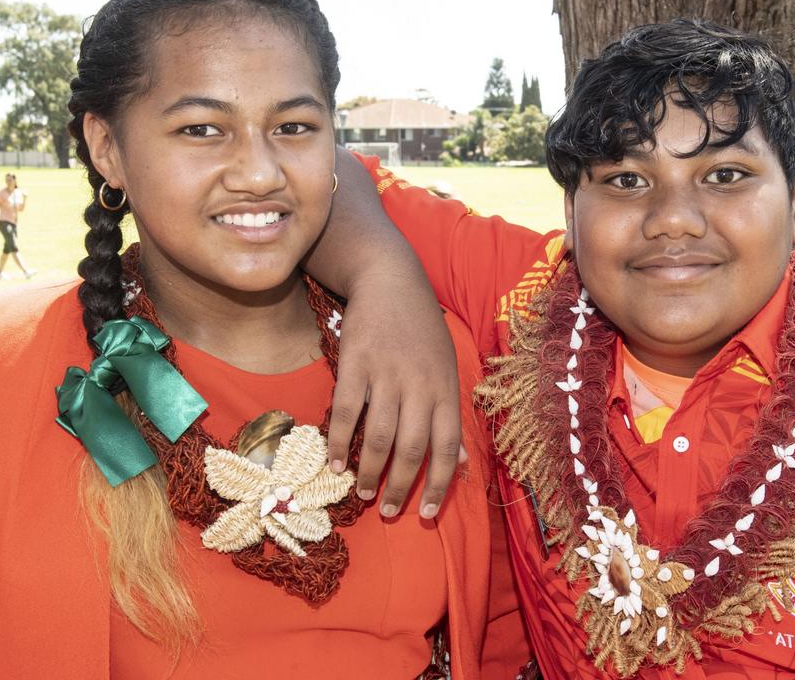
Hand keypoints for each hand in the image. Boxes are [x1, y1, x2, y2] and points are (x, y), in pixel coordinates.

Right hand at [326, 272, 466, 519]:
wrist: (391, 281)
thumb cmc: (423, 331)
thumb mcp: (447, 370)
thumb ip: (450, 417)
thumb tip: (459, 464)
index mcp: (446, 389)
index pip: (448, 447)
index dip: (438, 484)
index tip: (427, 514)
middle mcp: (421, 386)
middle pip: (413, 448)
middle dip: (401, 487)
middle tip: (389, 511)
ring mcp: (388, 375)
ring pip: (381, 436)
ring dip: (369, 471)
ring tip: (361, 493)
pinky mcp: (357, 364)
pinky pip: (347, 412)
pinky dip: (340, 442)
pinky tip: (335, 464)